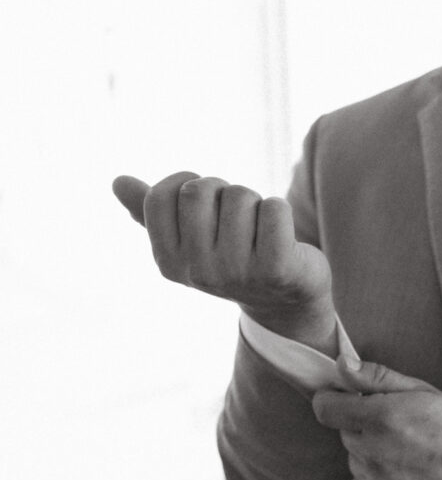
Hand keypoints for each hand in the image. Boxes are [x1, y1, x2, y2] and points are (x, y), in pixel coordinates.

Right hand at [112, 172, 336, 352]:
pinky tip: (283, 238)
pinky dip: (280, 211)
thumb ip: (153, 213)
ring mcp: (237, 273)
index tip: (207, 202)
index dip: (187, 184)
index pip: (160, 197)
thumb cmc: (235, 257)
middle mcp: (198, 273)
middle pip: (200, 190)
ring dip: (255, 203)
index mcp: (168, 262)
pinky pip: (275, 208)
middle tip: (239, 218)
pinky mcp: (277, 269)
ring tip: (261, 233)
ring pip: (240, 195)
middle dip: (224, 191)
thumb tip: (117, 182)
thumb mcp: (191, 239)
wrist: (286, 298)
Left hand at [311, 360, 441, 479]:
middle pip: (346, 434)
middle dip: (363, 427)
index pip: (326, 409)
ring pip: (356, 462)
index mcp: (382, 419)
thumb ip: (376, 377)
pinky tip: (407, 476)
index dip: (332, 400)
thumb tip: (341, 364)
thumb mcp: (422, 391)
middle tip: (398, 428)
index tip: (342, 400)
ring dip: (372, 456)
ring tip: (408, 455)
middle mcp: (373, 454)